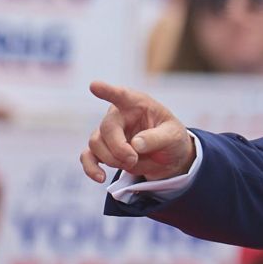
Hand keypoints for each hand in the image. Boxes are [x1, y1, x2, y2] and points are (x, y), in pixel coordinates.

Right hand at [80, 81, 194, 182]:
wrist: (169, 158)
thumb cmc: (172, 139)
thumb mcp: (174, 137)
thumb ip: (157, 138)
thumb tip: (135, 144)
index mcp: (137, 104)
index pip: (121, 95)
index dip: (108, 91)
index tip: (95, 86)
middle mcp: (119, 115)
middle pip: (106, 128)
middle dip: (119, 148)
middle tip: (134, 159)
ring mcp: (109, 133)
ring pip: (96, 144)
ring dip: (112, 159)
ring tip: (132, 163)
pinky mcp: (104, 150)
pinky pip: (88, 157)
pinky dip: (91, 168)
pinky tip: (100, 177)